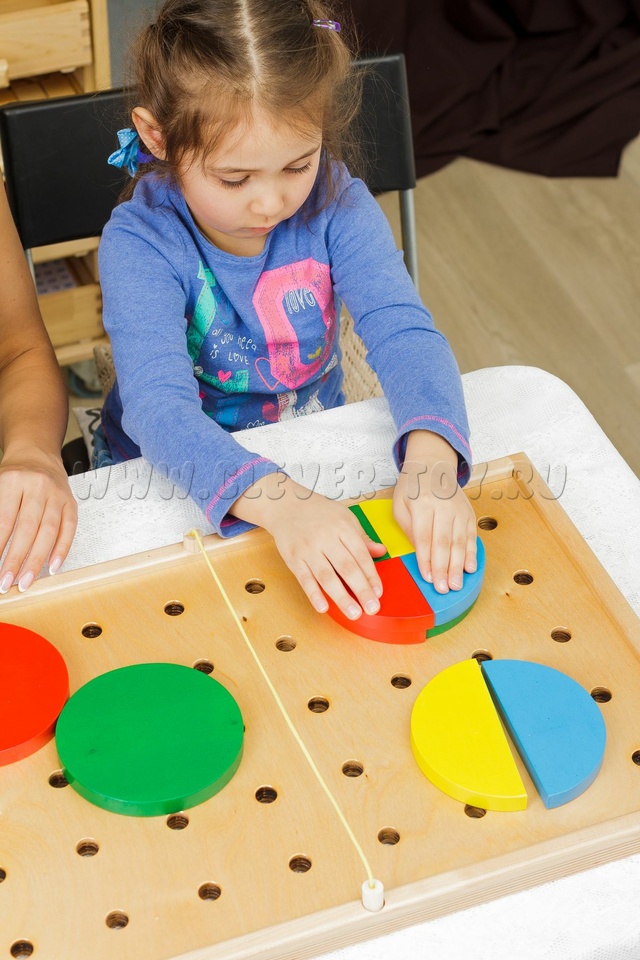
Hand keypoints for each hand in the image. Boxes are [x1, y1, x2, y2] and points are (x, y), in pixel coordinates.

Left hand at [0, 446, 77, 592]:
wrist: (37, 453)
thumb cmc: (14, 475)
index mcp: (13, 481)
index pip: (5, 519)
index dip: (0, 545)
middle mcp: (37, 486)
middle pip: (27, 528)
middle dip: (16, 559)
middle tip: (6, 582)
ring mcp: (57, 495)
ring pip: (48, 532)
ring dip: (37, 561)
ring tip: (26, 581)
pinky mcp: (71, 503)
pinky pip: (69, 529)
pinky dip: (62, 549)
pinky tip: (53, 567)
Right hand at [232, 474, 385, 618]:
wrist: (286, 505)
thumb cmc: (318, 512)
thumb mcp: (344, 518)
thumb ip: (361, 537)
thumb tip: (381, 551)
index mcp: (342, 527)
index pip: (360, 555)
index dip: (371, 575)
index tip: (379, 593)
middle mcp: (326, 538)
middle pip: (346, 568)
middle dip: (361, 590)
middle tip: (372, 608)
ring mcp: (308, 549)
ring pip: (327, 576)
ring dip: (341, 597)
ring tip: (354, 613)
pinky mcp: (293, 558)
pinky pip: (304, 578)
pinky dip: (314, 594)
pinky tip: (323, 607)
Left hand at [393, 431, 476, 592]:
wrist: (433, 465)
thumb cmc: (412, 487)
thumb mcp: (400, 505)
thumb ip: (409, 529)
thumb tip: (420, 554)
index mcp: (422, 504)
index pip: (424, 537)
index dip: (426, 559)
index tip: (428, 577)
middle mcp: (443, 507)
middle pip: (444, 542)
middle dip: (444, 568)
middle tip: (444, 588)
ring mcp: (459, 511)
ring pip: (459, 542)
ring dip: (458, 566)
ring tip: (456, 584)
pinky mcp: (469, 514)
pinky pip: (471, 537)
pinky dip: (472, 554)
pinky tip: (470, 568)